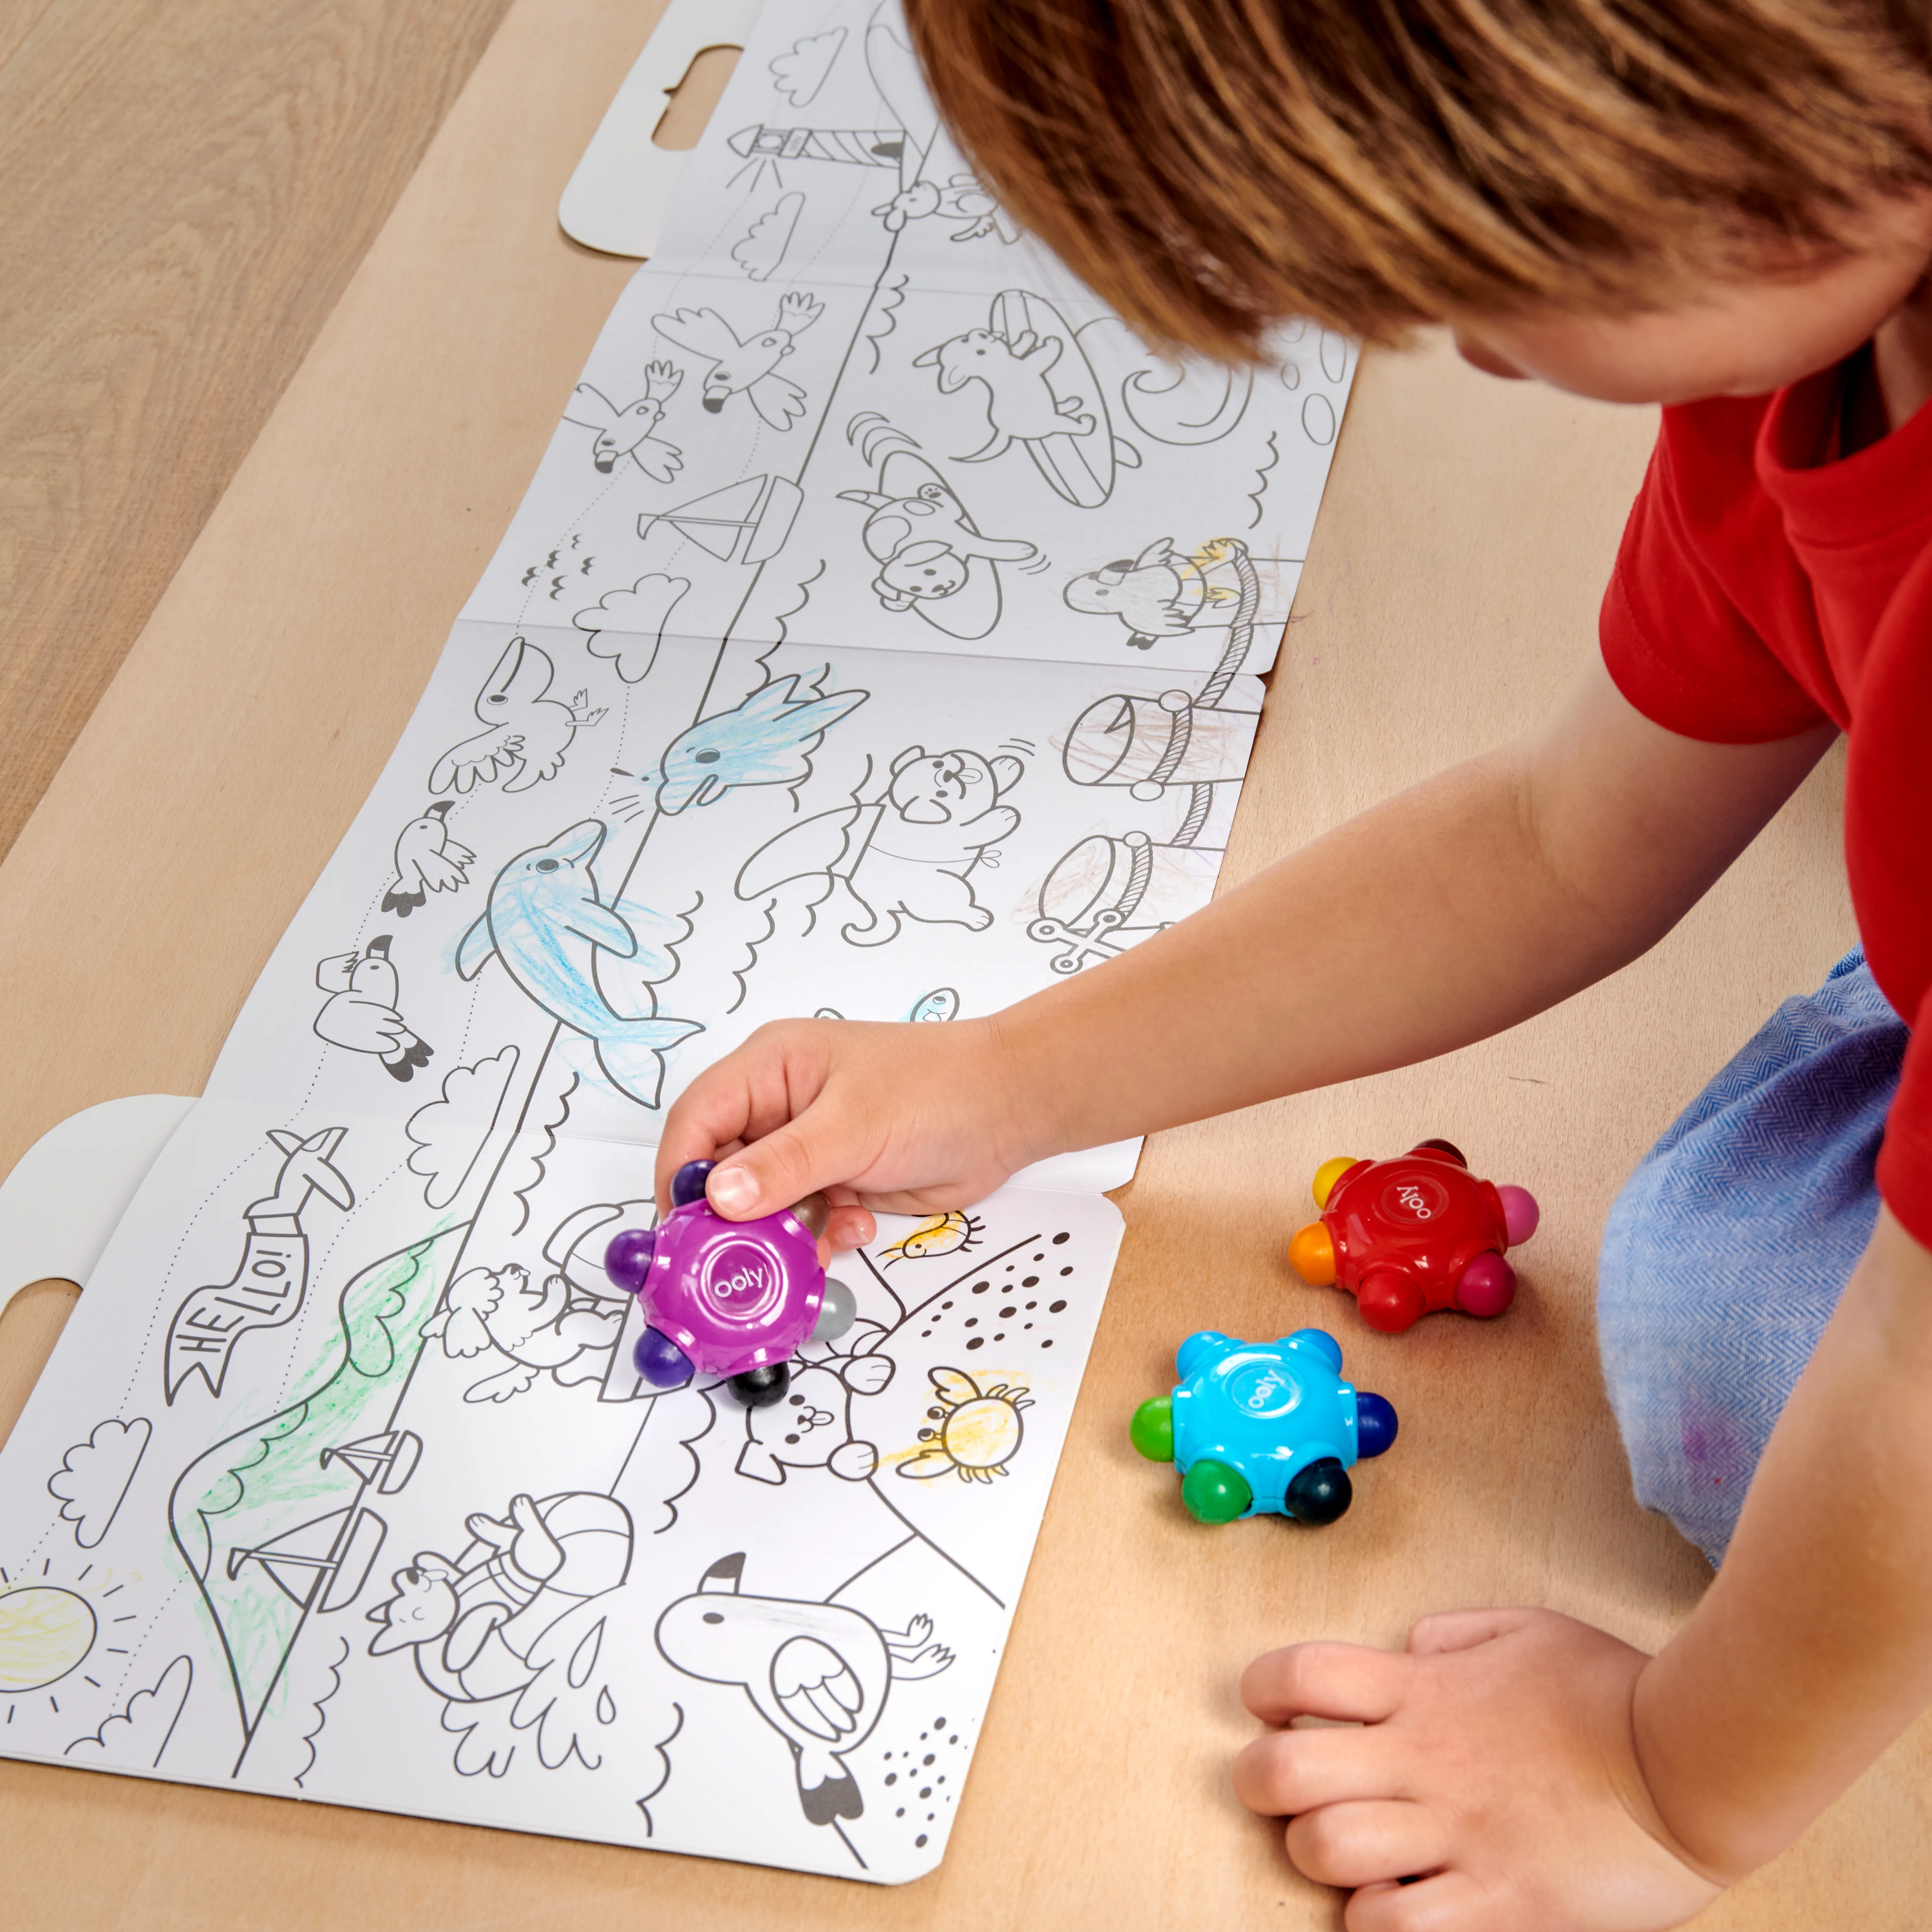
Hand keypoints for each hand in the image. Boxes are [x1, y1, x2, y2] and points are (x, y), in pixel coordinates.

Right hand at [654, 1015, 1047, 1251]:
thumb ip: (784, 1165)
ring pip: (762, 1209)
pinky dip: (820, 1239)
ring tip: (811, 1250)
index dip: (681, 1176)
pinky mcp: (839, 1182)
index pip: (696, 1122)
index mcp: (770, 1068)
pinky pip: (804, 1223)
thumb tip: (718, 1197)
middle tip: (742, 1266)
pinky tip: (854, 1231)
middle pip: (722, 1173)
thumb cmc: (936, 1089)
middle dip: (733, 1221)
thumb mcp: (853, 1125)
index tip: (683, 1232)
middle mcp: (780, 1107)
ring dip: (781, 1237)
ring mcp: (810, 1148)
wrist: (1012, 1109)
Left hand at [1232, 1609, 1725, 1930]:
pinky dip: (1376, 1923)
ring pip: (1326, 1852)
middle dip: (1257, 1782)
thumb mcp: (1524, 1630)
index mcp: (1424, 1688)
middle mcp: (1423, 1760)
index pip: (1296, 1674)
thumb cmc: (1614, 1693)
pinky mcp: (1499, 1904)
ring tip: (1344, 1855)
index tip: (1271, 1709)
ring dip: (1318, 1856)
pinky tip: (1393, 1905)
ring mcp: (1456, 1835)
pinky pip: (1397, 1927)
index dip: (1261, 1690)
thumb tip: (1406, 1647)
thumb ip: (1452, 1636)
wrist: (1695, 1765)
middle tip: (1279, 1790)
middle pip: (1283, 1771)